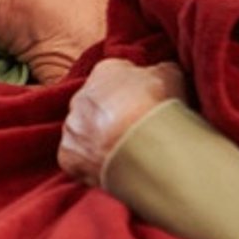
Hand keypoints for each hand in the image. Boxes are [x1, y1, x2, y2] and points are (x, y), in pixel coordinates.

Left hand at [58, 59, 184, 186]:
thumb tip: (161, 74)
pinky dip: (89, 164)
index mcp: (104, 71)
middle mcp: (80, 97)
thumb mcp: (170, 75)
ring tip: (124, 152)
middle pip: (95, 105)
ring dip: (98, 140)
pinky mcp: (68, 156)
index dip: (131, 91)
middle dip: (110, 116)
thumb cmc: (156, 105)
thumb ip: (160, 71)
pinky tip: (110, 167)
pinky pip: (76, 160)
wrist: (142, 144)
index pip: (114, 76)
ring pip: (83, 132)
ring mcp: (72, 128)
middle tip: (133, 130)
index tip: (143, 103)